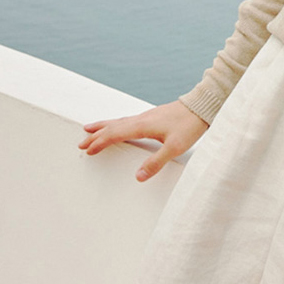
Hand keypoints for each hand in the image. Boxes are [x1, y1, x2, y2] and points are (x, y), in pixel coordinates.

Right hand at [79, 100, 208, 181]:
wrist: (203, 106)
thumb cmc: (190, 126)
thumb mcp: (175, 148)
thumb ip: (155, 163)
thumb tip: (137, 177)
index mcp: (142, 126)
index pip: (115, 134)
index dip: (100, 143)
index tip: (87, 150)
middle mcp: (141, 119)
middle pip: (113, 126)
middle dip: (96, 134)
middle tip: (81, 142)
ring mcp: (147, 116)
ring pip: (120, 121)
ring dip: (104, 126)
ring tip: (90, 128)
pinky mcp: (154, 115)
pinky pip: (128, 119)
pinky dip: (117, 123)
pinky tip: (121, 125)